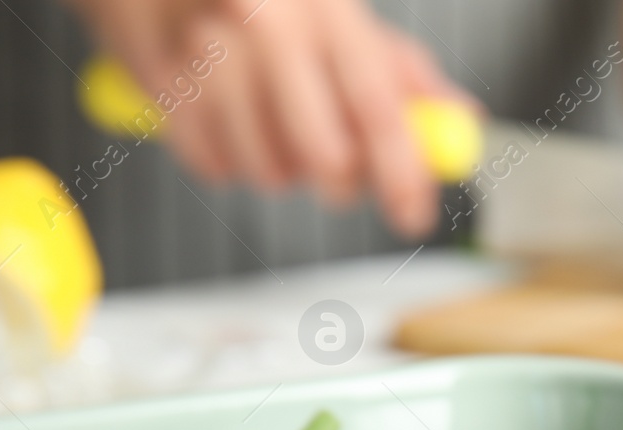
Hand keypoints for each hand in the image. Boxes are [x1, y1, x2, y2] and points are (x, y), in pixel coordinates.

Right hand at [66, 0, 466, 236]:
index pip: (377, 108)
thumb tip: (460, 124)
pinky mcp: (162, 86)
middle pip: (325, 158)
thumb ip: (401, 71)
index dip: (403, 173)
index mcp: (324, 8)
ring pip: (269, 174)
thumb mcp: (337, 13)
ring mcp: (209, 58)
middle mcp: (266, 29)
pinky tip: (229, 117)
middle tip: (336, 167)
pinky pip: (215, 169)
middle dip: (339, 182)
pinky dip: (230, 160)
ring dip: (281, 169)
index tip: (414, 216)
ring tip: (270, 121)